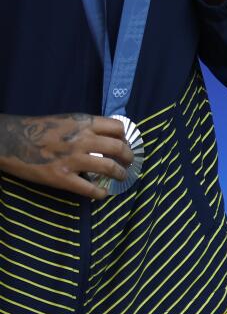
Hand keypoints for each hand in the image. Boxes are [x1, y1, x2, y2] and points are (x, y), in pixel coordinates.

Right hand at [0, 113, 133, 199]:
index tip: (125, 144)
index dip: (125, 138)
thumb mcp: (68, 119)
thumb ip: (87, 127)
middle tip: (129, 163)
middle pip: (118, 148)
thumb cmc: (38, 129)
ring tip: (122, 177)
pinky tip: (102, 193)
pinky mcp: (62, 178)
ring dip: (120, 174)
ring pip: (109, 167)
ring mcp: (73, 159)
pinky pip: (89, 188)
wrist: (11, 141)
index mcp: (84, 123)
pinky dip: (100, 193)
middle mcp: (83, 139)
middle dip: (128, 157)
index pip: (118, 128)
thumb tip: (108, 136)